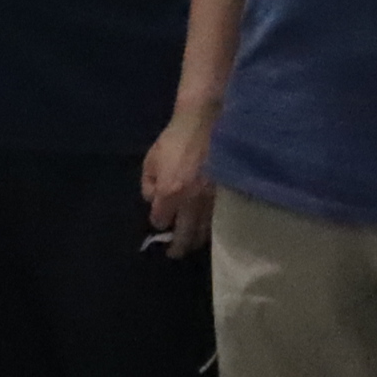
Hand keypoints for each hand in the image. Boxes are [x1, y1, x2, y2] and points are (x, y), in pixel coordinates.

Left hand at [142, 109, 217, 257]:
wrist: (206, 123)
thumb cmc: (176, 139)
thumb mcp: (151, 158)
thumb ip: (148, 182)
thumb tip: (151, 199)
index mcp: (170, 193)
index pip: (160, 220)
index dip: (158, 221)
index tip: (159, 219)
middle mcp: (192, 203)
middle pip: (185, 235)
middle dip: (177, 247)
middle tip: (174, 254)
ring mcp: (213, 201)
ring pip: (205, 231)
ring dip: (196, 240)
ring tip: (192, 243)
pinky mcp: (228, 196)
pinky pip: (220, 220)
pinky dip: (213, 227)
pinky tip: (209, 228)